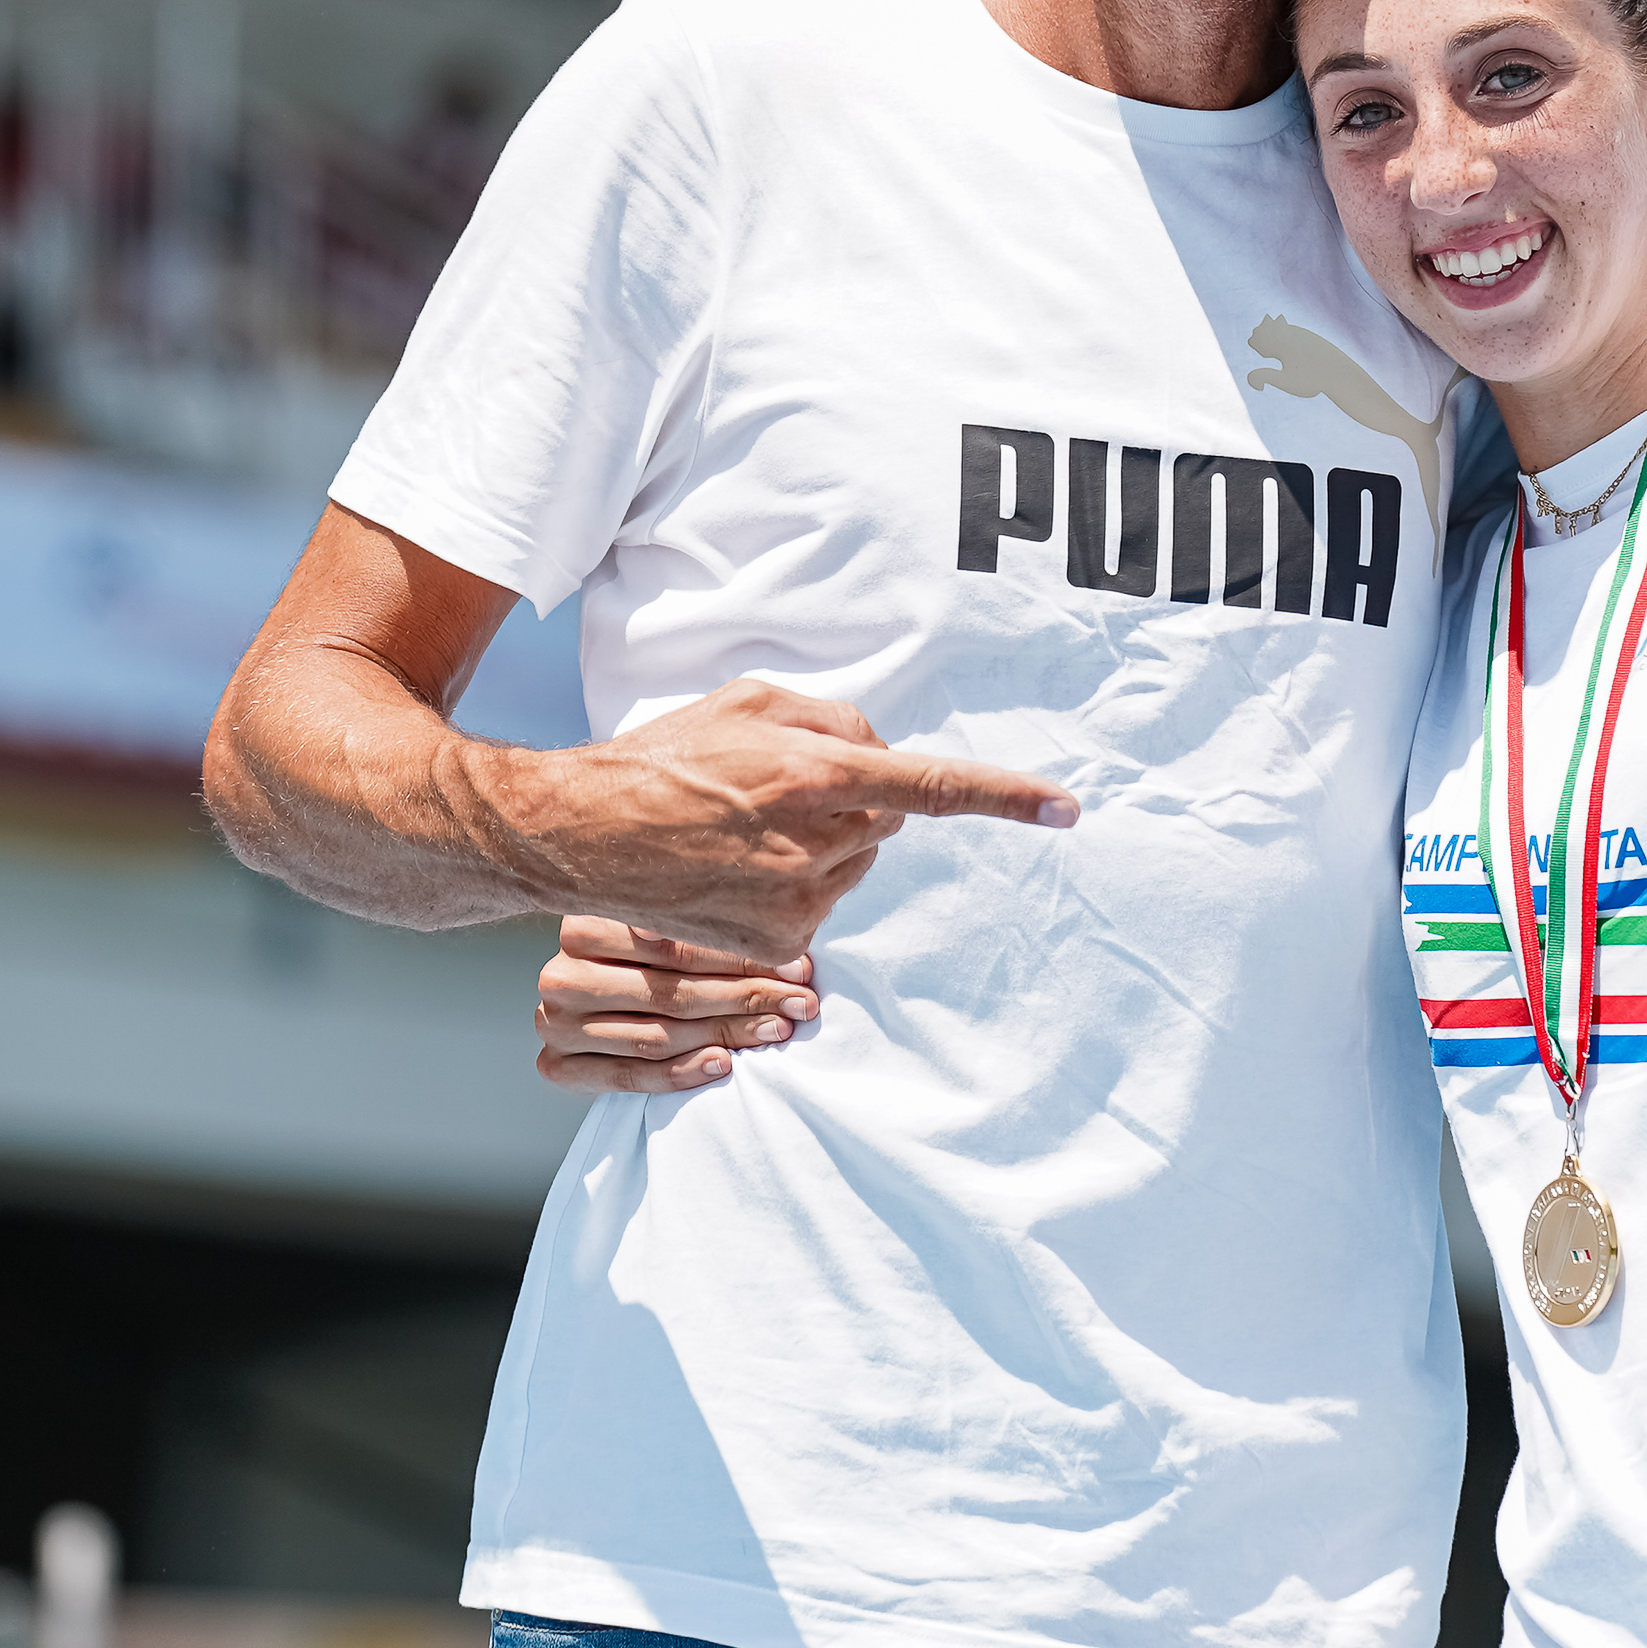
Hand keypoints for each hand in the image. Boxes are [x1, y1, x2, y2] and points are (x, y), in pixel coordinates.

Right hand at [469, 678, 1074, 962]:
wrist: (580, 834)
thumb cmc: (665, 758)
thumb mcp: (749, 703)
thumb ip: (833, 718)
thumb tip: (885, 751)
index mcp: (814, 773)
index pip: (932, 786)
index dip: (1005, 797)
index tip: (1065, 808)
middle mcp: (814, 842)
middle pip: (885, 822)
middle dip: (854, 803)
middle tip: (778, 791)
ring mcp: (796, 902)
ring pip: (854, 867)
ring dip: (822, 846)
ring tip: (741, 832)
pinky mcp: (775, 944)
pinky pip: (819, 909)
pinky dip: (795, 887)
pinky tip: (734, 872)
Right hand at [535, 915, 819, 1095]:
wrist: (586, 1000)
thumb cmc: (641, 955)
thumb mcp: (663, 924)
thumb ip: (698, 923)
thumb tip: (780, 924)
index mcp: (582, 925)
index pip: (674, 946)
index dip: (741, 955)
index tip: (798, 963)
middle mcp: (560, 974)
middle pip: (670, 991)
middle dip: (745, 996)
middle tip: (799, 1000)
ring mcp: (555, 1023)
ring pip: (657, 1034)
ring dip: (725, 1034)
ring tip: (777, 1029)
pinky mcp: (558, 1066)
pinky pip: (629, 1076)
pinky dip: (681, 1072)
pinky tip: (724, 1062)